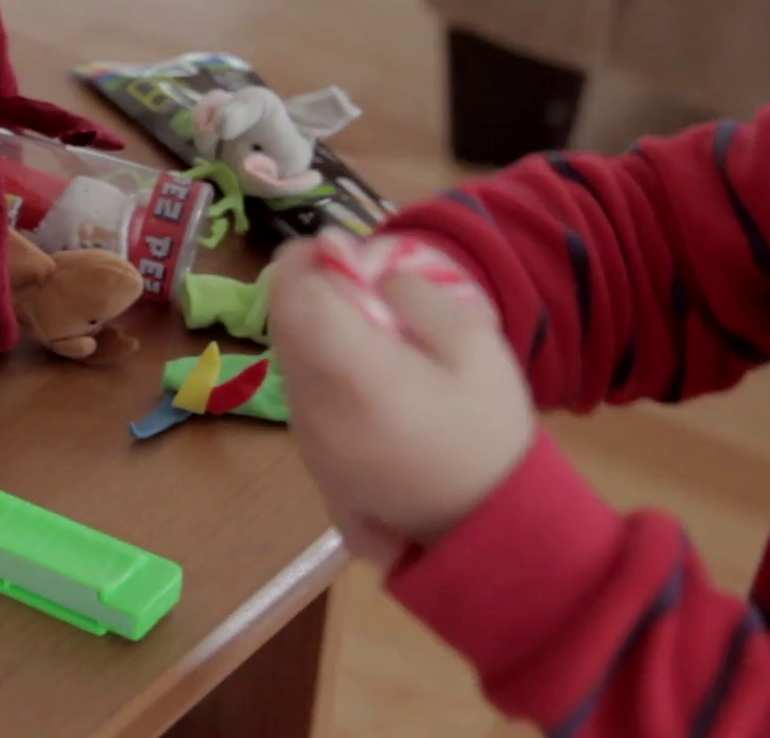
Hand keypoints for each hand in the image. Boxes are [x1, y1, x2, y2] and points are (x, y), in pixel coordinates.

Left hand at [267, 234, 536, 562]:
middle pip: (283, 325)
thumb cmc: (486, 432)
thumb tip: (369, 271)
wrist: (484, 525)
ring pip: (288, 357)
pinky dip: (319, 362)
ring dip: (311, 325)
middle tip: (350, 273)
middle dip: (305, 287)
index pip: (294, 300)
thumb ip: (417, 296)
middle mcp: (315, 406)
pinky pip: (301, 389)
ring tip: (364, 318)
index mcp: (356, 376)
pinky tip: (364, 364)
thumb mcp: (476, 346)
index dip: (303, 262)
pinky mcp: (311, 456)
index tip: (334, 245)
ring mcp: (307, 437)